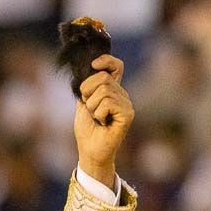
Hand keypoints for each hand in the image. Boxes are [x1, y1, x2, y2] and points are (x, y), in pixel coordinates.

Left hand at [74, 54, 132, 187]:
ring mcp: (126, 104)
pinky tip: (102, 123)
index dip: (106, 60)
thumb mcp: (83, 104)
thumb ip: (87, 88)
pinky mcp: (127, 114)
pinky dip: (98, 113)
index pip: (116, 66)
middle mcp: (122, 95)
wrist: (90, 150)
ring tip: (96, 118)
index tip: (93, 64)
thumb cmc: (87, 129)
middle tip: (90, 109)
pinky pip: (107, 103)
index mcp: (112, 90)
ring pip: (103, 90)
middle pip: (102, 77)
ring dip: (92, 106)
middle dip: (87, 92)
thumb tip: (87, 70)